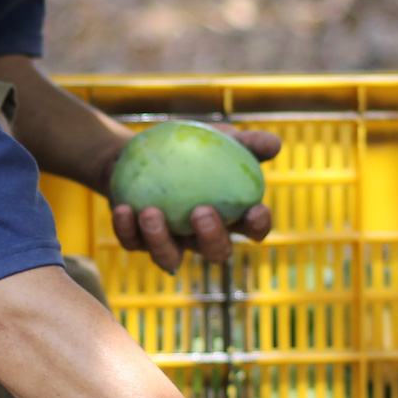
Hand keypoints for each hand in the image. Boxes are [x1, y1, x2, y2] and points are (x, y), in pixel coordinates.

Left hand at [108, 128, 279, 271]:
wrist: (140, 152)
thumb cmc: (189, 147)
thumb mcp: (218, 139)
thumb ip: (247, 142)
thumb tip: (274, 144)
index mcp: (229, 216)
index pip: (253, 229)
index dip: (259, 226)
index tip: (255, 210)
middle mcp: (201, 237)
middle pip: (216, 253)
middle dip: (211, 238)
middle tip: (200, 212)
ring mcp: (170, 242)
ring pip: (170, 258)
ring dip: (161, 240)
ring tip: (152, 212)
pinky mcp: (137, 240)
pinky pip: (132, 242)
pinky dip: (127, 229)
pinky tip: (123, 209)